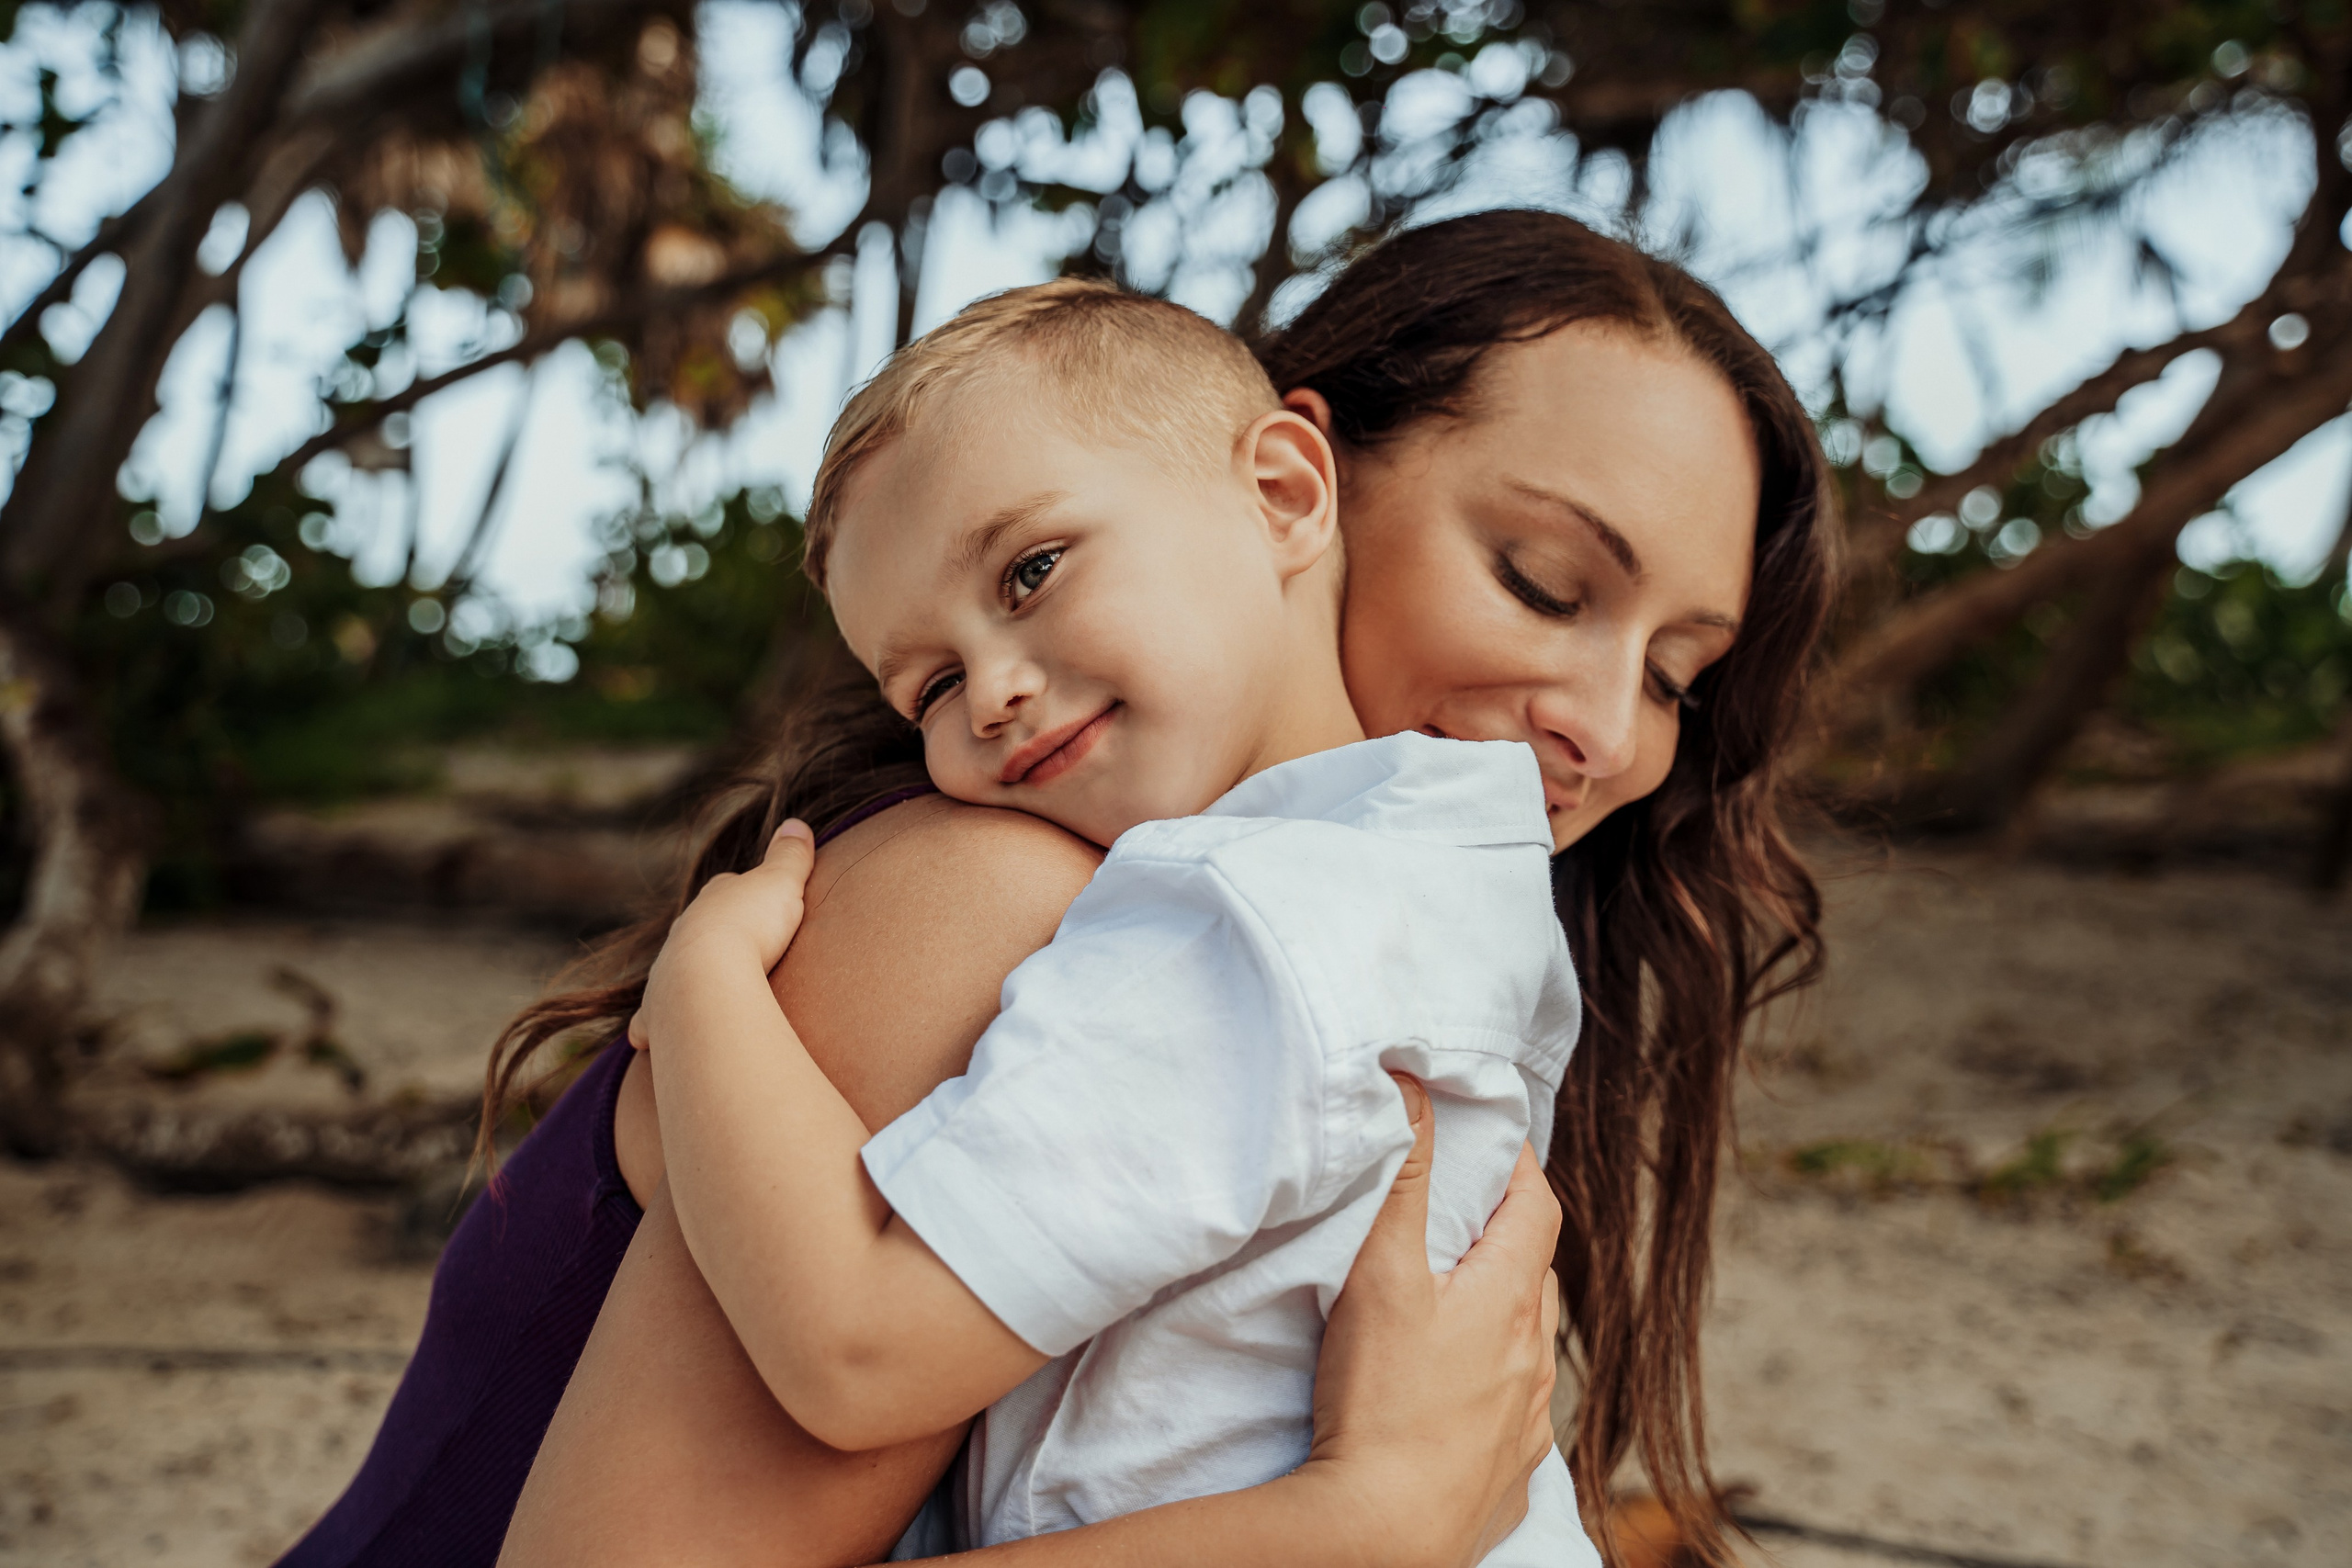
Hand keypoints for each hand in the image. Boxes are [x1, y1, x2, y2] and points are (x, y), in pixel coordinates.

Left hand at [630, 820, 816, 1050]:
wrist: (708, 976)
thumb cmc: (750, 928)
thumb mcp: (781, 882)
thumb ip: (790, 855)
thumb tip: (796, 823)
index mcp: (713, 901)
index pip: (726, 890)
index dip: (741, 896)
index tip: (755, 904)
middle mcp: (683, 932)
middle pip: (696, 928)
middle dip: (710, 935)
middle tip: (731, 948)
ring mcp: (666, 972)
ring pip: (669, 970)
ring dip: (681, 977)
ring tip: (695, 990)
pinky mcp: (659, 1013)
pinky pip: (648, 1020)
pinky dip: (647, 1026)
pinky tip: (642, 1039)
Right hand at [1302, 1074, 1563, 1567]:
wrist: (1383, 1536)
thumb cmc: (1382, 1402)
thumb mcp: (1380, 1274)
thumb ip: (1399, 1177)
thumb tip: (1415, 1084)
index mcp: (1511, 1301)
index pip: (1538, 1210)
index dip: (1520, 1169)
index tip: (1494, 1143)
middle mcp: (1534, 1363)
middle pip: (1536, 1279)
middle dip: (1506, 1242)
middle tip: (1459, 1221)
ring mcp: (1526, 1428)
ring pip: (1527, 1352)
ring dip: (1501, 1320)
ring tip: (1453, 1309)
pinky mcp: (1505, 1482)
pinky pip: (1512, 1421)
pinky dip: (1491, 1393)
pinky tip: (1454, 1400)